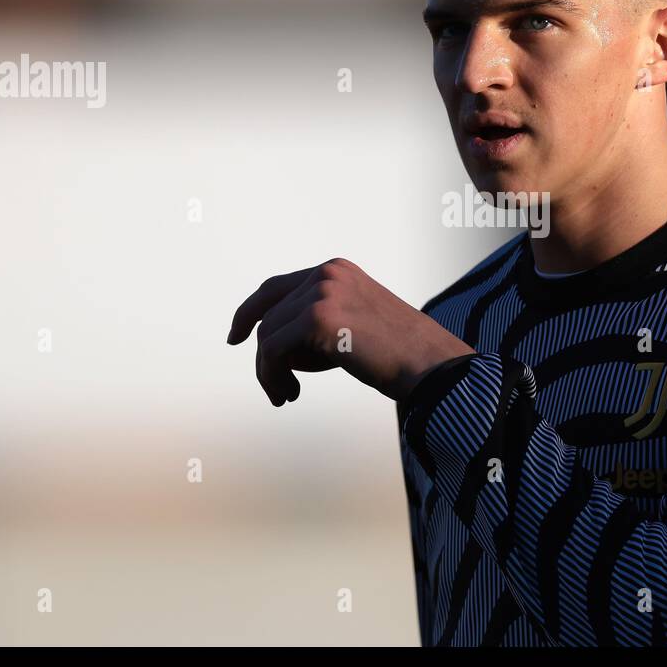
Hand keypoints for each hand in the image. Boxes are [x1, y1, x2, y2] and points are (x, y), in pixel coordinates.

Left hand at [227, 258, 474, 404]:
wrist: (431, 367)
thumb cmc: (400, 357)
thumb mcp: (356, 326)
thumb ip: (320, 322)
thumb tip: (275, 344)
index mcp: (337, 271)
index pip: (276, 287)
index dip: (250, 311)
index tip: (235, 336)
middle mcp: (327, 274)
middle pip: (268, 314)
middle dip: (264, 355)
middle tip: (278, 390)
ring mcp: (322, 293)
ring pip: (267, 335)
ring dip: (271, 372)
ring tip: (288, 395)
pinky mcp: (319, 318)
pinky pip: (272, 351)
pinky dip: (272, 376)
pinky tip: (289, 394)